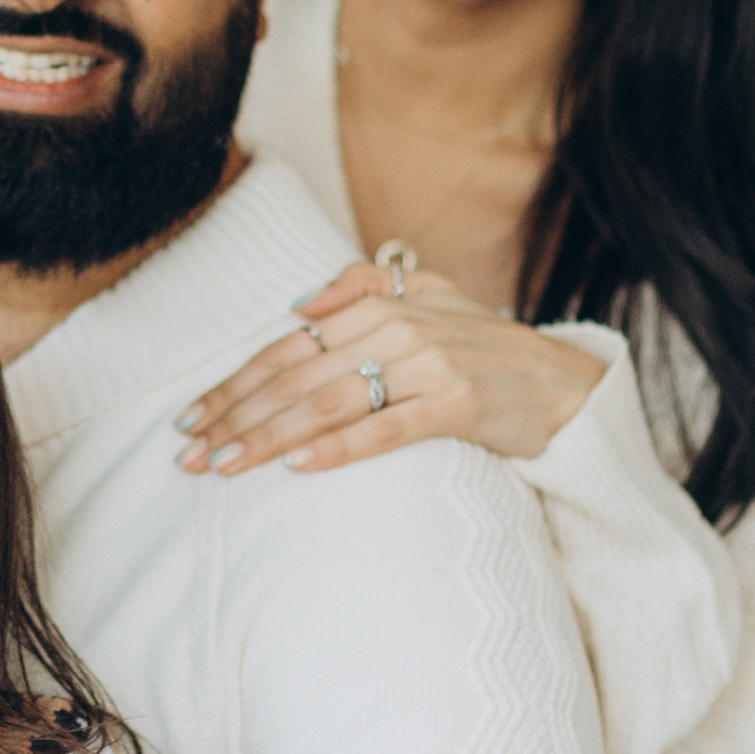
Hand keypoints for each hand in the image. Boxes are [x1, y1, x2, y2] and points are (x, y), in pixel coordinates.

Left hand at [175, 261, 601, 476]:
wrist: (565, 385)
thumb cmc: (485, 348)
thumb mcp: (429, 296)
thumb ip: (364, 286)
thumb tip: (300, 303)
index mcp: (379, 307)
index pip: (286, 348)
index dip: (233, 383)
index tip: (190, 420)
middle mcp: (398, 329)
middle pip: (296, 377)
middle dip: (235, 417)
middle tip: (189, 456)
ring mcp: (430, 365)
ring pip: (329, 403)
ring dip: (269, 436)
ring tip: (225, 466)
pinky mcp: (460, 404)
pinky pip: (388, 428)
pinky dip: (341, 447)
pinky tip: (300, 467)